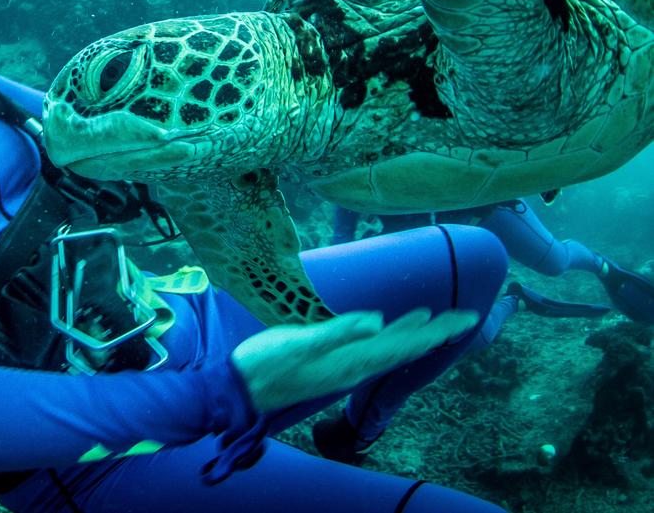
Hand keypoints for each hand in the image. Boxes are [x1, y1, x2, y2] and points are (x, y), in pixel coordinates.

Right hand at [230, 307, 478, 413]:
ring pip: (389, 350)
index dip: (438, 330)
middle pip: (405, 348)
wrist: (241, 391)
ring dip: (414, 335)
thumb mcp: (299, 342)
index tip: (467, 318)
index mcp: (353, 361)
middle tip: (465, 317)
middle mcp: (355, 367)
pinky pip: (371, 351)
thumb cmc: (266, 364)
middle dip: (435, 333)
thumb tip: (379, 320)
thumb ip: (339, 331)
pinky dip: (388, 338)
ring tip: (433, 319)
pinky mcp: (331, 365)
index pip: (406, 344)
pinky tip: (384, 330)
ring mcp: (343, 368)